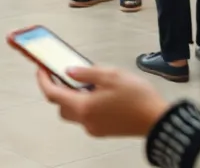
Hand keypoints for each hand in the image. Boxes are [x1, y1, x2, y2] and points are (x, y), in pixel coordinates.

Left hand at [36, 66, 169, 137]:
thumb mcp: (110, 75)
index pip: (52, 94)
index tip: (41, 68)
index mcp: (84, 107)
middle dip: (58, 90)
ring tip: (85, 81)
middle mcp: (86, 121)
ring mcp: (95, 128)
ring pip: (74, 113)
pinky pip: (87, 117)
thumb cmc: (137, 97)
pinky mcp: (104, 131)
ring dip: (72, 98)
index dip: (43, 80)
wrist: (158, 119)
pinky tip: (97, 92)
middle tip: (62, 74)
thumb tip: (69, 71)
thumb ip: (86, 73)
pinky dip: (85, 105)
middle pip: (61, 106)